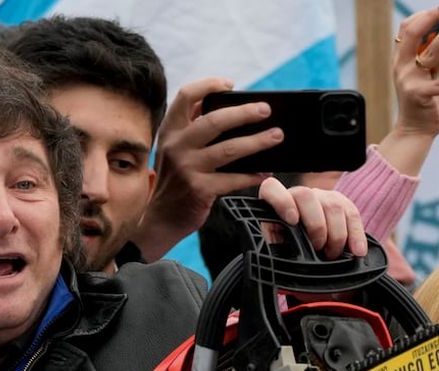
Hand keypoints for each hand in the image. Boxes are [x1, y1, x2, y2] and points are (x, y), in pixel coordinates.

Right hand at [137, 77, 281, 260]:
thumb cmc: (176, 178)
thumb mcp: (176, 148)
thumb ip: (193, 126)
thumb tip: (227, 104)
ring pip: (229, 149)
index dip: (209, 84)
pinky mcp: (199, 190)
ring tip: (276, 136)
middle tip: (266, 109)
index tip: (230, 84)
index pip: (186, 96)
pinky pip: (233, 179)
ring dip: (257, 141)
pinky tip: (265, 172)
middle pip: (214, 120)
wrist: (161, 217)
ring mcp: (187, 168)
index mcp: (171, 130)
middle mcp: (177, 146)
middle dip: (244, 112)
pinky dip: (252, 175)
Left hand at [258, 177, 365, 258]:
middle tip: (318, 249)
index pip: (272, 189)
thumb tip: (279, 251)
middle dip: (316, 227)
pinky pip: (352, 215)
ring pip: (333, 206)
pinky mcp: (342, 204)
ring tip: (332, 255)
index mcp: (275, 204)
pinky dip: (356, 235)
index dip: (282, 201)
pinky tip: (358, 251)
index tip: (292, 221)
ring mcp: (322, 197)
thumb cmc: (288, 251)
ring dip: (336, 235)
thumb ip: (275, 247)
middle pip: (308, 196)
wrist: (307, 252)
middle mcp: (298, 195)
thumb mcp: (277, 251)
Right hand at [393, 4, 438, 136]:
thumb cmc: (424, 99)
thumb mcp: (425, 73)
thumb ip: (432, 56)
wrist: (415, 129)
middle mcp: (401, 67)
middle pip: (411, 34)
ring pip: (428, 53)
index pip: (405, 29)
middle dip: (431, 18)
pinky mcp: (420, 95)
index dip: (422, 15)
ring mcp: (409, 81)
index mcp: (401, 59)